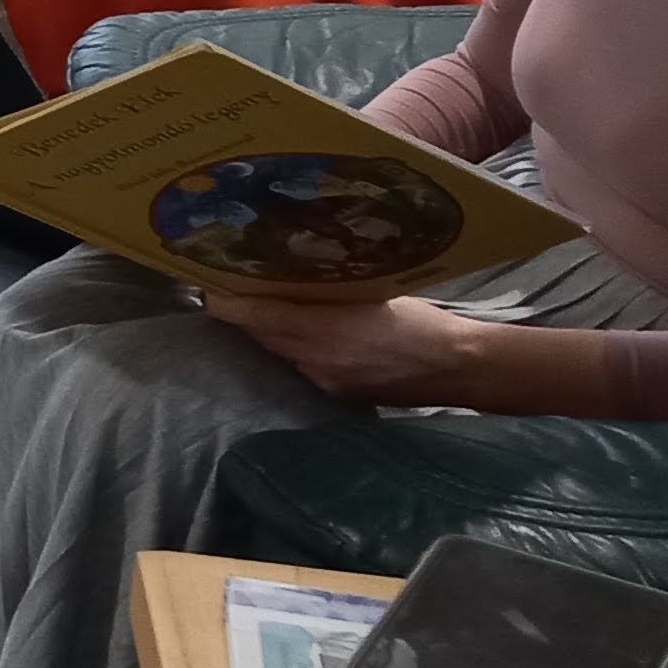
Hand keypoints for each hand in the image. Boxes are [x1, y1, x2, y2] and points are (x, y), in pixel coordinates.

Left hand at [199, 291, 484, 402]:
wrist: (458, 367)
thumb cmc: (420, 320)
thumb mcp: (374, 291)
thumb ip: (330, 289)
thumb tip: (292, 273)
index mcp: (327, 327)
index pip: (258, 316)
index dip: (228, 302)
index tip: (210, 285)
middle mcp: (318, 358)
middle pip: (262, 334)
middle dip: (246, 312)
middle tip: (235, 284)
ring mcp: (324, 380)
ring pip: (280, 351)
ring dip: (270, 331)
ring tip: (267, 304)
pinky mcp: (335, 393)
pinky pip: (301, 366)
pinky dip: (296, 349)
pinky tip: (307, 334)